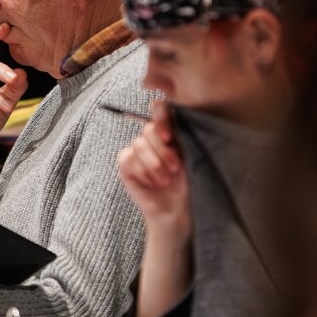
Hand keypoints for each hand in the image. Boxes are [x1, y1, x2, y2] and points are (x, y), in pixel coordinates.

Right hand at [118, 99, 190, 236]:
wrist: (177, 209)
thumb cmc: (188, 183)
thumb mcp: (191, 155)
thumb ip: (182, 135)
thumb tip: (177, 117)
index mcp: (170, 130)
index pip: (159, 108)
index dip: (162, 119)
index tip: (169, 138)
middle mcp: (152, 138)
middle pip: (149, 129)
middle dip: (163, 152)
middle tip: (174, 169)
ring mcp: (137, 150)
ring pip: (138, 145)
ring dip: (154, 166)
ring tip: (165, 180)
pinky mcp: (126, 164)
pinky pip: (127, 159)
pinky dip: (142, 173)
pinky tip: (151, 183)